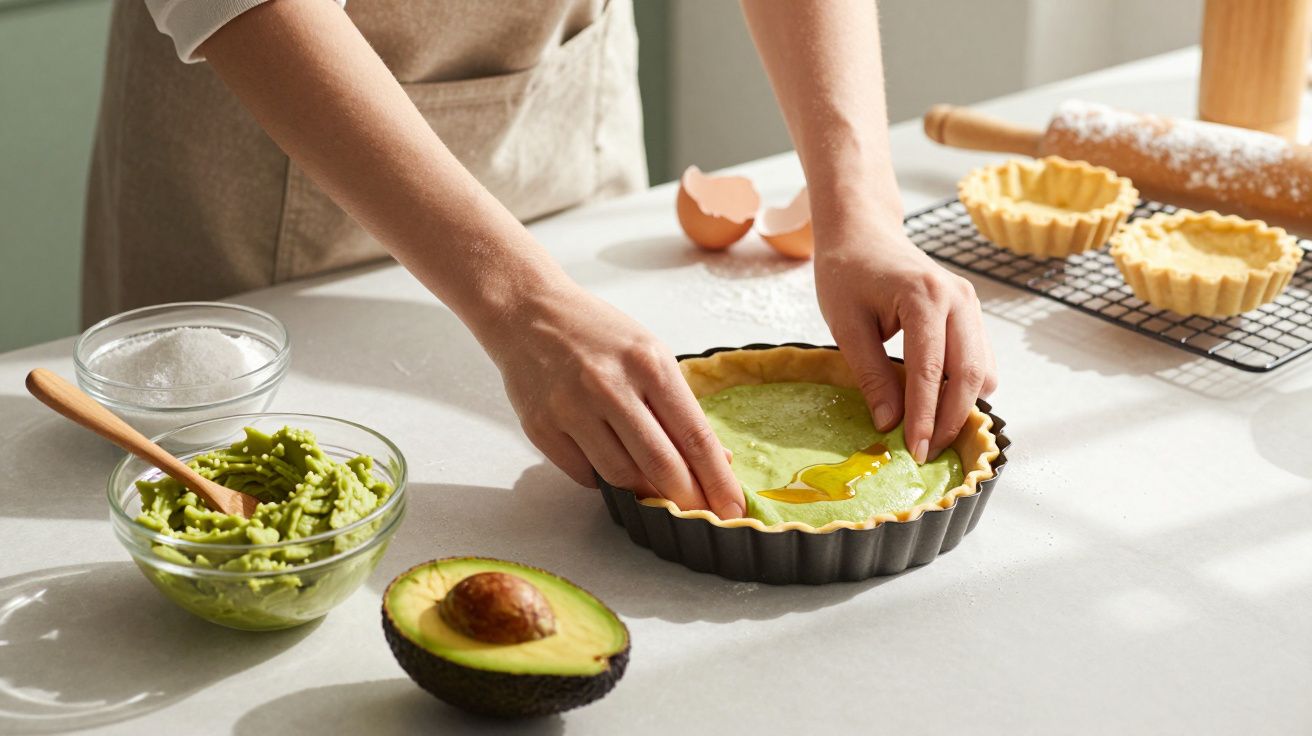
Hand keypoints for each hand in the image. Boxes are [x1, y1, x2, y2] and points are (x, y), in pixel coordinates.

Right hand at [484, 284, 744, 517]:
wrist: (528, 313)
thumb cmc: (597, 333)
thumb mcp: (650, 354)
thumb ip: (680, 406)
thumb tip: (718, 460)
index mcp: (648, 364)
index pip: (694, 436)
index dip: (718, 479)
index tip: (733, 507)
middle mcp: (610, 386)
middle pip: (661, 465)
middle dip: (689, 500)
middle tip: (704, 517)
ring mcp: (572, 409)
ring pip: (622, 477)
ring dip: (646, 493)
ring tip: (658, 491)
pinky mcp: (542, 428)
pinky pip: (585, 475)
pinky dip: (604, 480)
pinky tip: (611, 465)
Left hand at [814, 220, 997, 463]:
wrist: (862, 233)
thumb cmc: (846, 273)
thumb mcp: (847, 325)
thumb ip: (870, 374)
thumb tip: (889, 423)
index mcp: (924, 296)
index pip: (930, 371)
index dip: (924, 416)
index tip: (915, 451)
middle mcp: (958, 298)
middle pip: (969, 374)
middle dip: (950, 419)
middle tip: (927, 452)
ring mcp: (969, 303)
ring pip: (982, 369)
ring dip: (962, 406)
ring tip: (932, 433)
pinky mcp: (970, 312)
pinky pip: (979, 358)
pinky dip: (965, 387)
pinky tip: (940, 406)